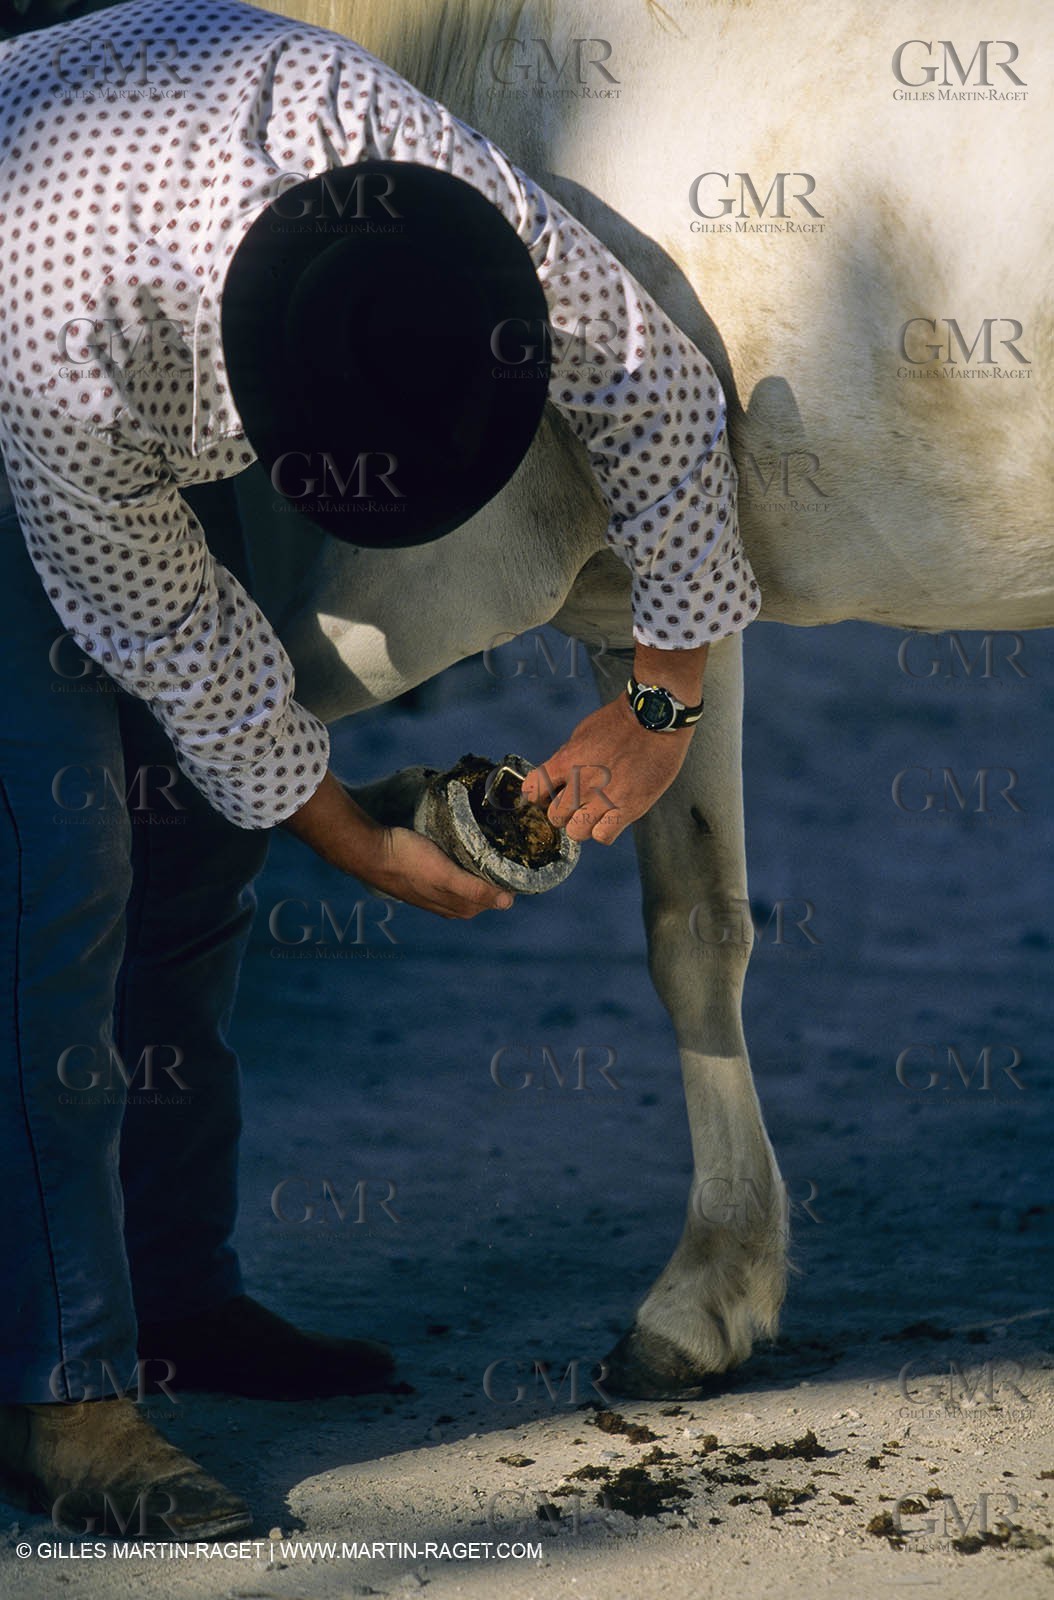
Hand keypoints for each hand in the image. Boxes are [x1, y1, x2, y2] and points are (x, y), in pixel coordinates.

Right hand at [281, 771, 512, 918]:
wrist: (369, 851)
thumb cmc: (408, 861)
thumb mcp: (446, 875)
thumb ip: (475, 889)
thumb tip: (508, 902)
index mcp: (454, 907)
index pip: (489, 901)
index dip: (502, 888)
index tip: (514, 867)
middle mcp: (443, 904)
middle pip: (476, 895)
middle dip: (490, 883)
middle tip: (503, 858)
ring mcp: (429, 892)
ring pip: (460, 887)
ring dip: (473, 876)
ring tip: (485, 856)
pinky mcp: (418, 878)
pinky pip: (445, 878)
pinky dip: (456, 870)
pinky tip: (456, 857)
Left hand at [520, 692, 692, 843]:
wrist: (654, 718)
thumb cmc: (621, 721)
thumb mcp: (583, 733)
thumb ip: (567, 757)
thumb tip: (557, 775)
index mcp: (566, 761)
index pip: (533, 790)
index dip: (538, 796)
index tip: (548, 796)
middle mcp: (581, 782)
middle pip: (555, 817)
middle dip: (564, 813)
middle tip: (578, 805)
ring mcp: (603, 798)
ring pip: (576, 832)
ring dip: (584, 825)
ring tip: (596, 814)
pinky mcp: (627, 808)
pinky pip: (603, 836)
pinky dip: (605, 831)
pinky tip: (612, 819)